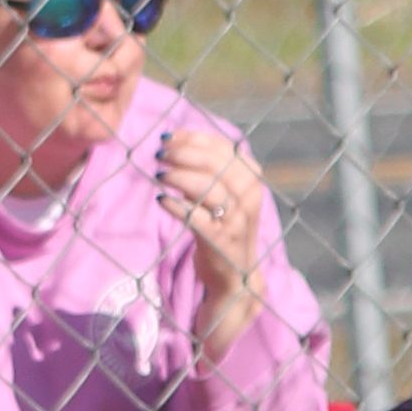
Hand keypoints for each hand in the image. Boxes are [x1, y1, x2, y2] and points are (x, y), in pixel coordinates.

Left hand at [157, 119, 268, 343]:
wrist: (234, 275)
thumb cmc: (223, 226)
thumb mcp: (226, 193)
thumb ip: (210, 167)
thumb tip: (175, 138)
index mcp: (252, 180)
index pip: (225, 148)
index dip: (195, 138)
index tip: (170, 136)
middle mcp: (249, 198)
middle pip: (216, 164)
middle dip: (184, 154)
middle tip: (160, 154)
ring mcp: (237, 221)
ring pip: (208, 188)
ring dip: (178, 176)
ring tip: (159, 174)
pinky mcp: (220, 242)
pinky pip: (196, 218)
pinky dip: (177, 206)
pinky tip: (162, 200)